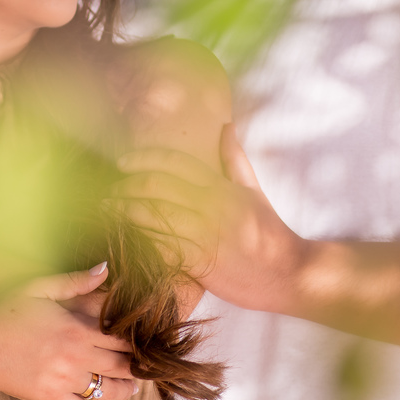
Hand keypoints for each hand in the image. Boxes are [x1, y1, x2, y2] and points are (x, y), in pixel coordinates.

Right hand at [0, 264, 140, 399]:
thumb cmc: (6, 315)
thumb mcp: (37, 289)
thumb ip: (74, 282)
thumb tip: (106, 268)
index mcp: (74, 328)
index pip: (121, 336)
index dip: (136, 338)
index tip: (143, 338)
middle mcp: (74, 356)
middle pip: (122, 364)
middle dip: (137, 364)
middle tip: (144, 363)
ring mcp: (64, 380)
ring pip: (109, 390)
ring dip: (125, 387)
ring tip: (129, 383)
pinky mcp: (52, 399)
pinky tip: (100, 399)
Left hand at [113, 124, 307, 312]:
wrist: (291, 274)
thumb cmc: (270, 232)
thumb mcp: (253, 191)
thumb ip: (235, 159)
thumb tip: (226, 125)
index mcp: (222, 187)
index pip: (177, 163)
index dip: (146, 159)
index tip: (123, 162)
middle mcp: (213, 207)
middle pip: (159, 187)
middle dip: (128, 185)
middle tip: (111, 189)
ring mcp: (208, 235)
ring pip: (156, 217)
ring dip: (126, 212)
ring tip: (108, 209)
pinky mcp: (204, 263)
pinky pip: (164, 249)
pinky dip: (141, 242)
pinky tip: (124, 239)